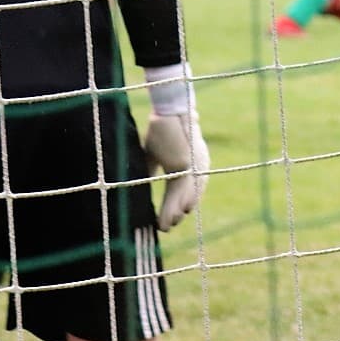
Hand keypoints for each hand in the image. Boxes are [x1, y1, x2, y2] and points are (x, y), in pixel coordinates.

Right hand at [144, 111, 210, 231]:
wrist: (168, 112)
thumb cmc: (160, 129)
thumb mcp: (153, 155)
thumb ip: (152, 169)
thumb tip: (143, 183)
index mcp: (189, 164)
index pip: (182, 189)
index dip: (174, 205)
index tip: (165, 219)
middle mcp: (196, 167)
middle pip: (187, 195)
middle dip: (176, 212)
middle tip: (167, 228)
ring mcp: (195, 166)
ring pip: (186, 194)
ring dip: (176, 211)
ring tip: (167, 226)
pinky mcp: (189, 163)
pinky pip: (185, 187)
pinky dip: (179, 202)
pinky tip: (176, 215)